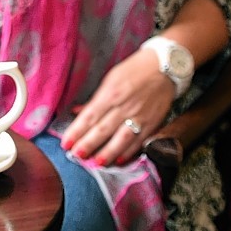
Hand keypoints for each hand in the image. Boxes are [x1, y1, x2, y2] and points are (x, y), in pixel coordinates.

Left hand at [59, 49, 175, 166]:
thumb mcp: (110, 79)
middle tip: (76, 156)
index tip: (66, 143)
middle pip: (103, 130)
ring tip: (96, 163)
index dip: (77, 131)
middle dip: (88, 144)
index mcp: (110, 94)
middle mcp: (124, 107)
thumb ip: (95, 99)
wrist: (165, 67)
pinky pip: (139, 141)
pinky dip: (129, 152)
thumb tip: (77, 112)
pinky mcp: (153, 123)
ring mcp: (140, 117)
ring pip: (121, 139)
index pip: (90, 116)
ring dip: (107, 153)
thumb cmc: (133, 70)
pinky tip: (118, 160)